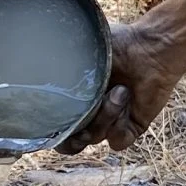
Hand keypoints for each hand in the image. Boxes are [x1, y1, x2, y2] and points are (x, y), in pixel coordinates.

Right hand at [58, 20, 181, 153]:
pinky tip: (126, 104)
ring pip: (95, 138)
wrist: (152, 47)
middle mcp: (90, 113)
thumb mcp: (80, 51)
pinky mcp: (131, 127)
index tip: (50, 121)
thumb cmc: (117, 43)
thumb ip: (57, 65)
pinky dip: (118, 128)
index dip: (50, 129)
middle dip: (72, 134)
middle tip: (79, 121)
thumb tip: (33, 66)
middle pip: (71, 141)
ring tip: (119, 91)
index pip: (54, 125)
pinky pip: (117, 142)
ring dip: (104, 116)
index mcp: (73, 97)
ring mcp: (110, 121)